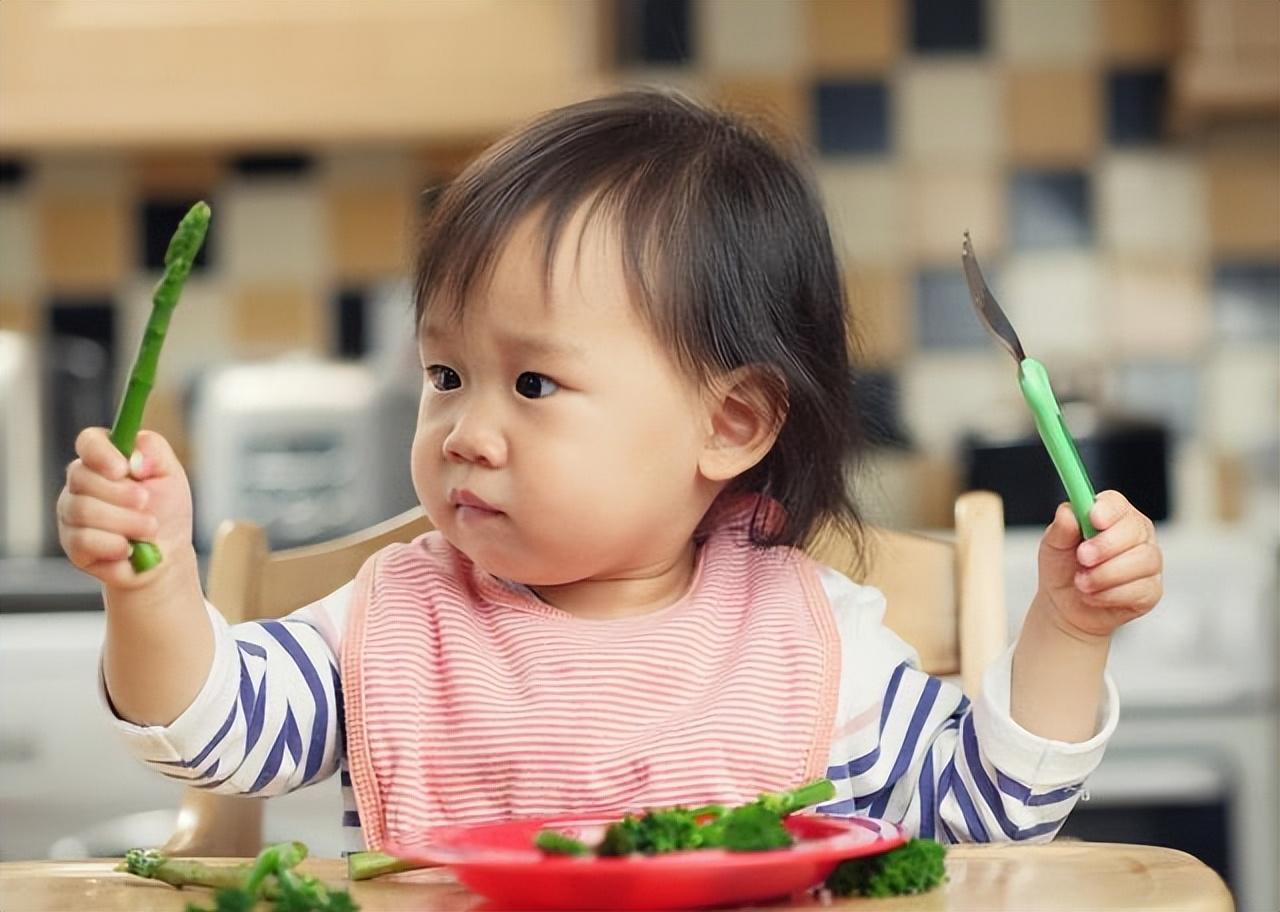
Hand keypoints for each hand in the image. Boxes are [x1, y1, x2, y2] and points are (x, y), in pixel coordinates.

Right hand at [57, 428, 194, 589]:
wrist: (167, 554)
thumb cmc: (167, 509)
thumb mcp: (171, 475)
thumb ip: (154, 452)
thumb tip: (133, 456)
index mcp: (106, 458)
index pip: (89, 441)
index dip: (101, 453)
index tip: (122, 469)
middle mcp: (81, 482)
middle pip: (81, 477)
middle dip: (120, 494)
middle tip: (147, 502)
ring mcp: (71, 512)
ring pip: (82, 510)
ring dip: (124, 522)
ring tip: (150, 529)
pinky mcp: (72, 543)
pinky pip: (83, 540)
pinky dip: (113, 545)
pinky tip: (130, 549)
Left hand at [1036, 490, 1161, 639]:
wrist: (1064, 606)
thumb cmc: (1062, 568)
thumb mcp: (1053, 546)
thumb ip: (1061, 528)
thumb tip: (1068, 512)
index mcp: (1112, 516)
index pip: (1117, 503)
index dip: (1108, 510)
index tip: (1093, 519)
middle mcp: (1136, 534)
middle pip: (1135, 529)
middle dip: (1106, 545)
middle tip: (1082, 558)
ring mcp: (1148, 562)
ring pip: (1142, 560)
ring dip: (1105, 574)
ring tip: (1081, 583)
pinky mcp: (1151, 591)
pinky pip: (1141, 589)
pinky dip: (1110, 595)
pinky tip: (1093, 596)